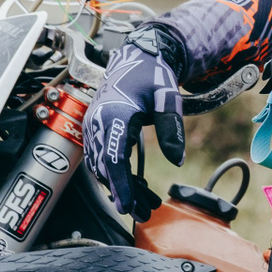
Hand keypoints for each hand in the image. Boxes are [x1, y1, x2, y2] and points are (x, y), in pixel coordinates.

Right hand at [81, 39, 181, 217]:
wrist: (137, 57)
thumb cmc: (152, 75)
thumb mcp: (167, 97)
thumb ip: (171, 128)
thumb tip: (177, 161)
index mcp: (113, 115)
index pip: (114, 159)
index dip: (121, 186)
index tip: (128, 208)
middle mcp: (98, 123)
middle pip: (106, 168)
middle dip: (123, 193)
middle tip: (144, 214)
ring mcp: (94, 127)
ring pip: (103, 167)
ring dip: (122, 187)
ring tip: (146, 205)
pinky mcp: (98, 130)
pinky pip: (104, 159)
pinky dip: (118, 175)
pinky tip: (138, 187)